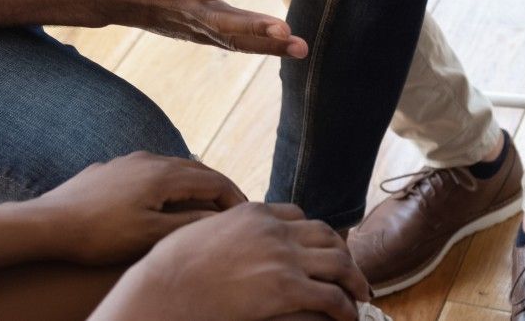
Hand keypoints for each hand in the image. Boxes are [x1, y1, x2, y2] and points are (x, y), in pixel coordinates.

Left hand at [22, 152, 246, 265]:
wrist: (48, 223)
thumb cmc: (99, 234)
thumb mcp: (149, 236)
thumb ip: (188, 225)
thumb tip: (219, 218)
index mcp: (163, 175)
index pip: (214, 181)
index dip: (235, 197)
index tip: (247, 213)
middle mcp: (149, 160)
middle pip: (197, 169)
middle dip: (218, 188)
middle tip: (233, 208)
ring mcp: (128, 161)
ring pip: (173, 168)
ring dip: (193, 184)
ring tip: (204, 204)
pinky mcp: (111, 169)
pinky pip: (151, 171)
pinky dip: (169, 184)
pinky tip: (162, 199)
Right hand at [99, 0, 308, 57]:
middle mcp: (188, 7)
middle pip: (225, 24)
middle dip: (256, 29)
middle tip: (285, 31)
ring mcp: (193, 26)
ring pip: (232, 40)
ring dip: (266, 46)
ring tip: (299, 48)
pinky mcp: (197, 34)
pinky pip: (230, 44)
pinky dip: (257, 48)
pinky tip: (285, 49)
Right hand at [135, 203, 369, 320]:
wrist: (164, 289)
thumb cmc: (170, 267)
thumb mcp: (200, 232)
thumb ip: (223, 228)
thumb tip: (223, 237)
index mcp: (254, 213)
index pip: (298, 216)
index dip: (314, 234)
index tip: (322, 247)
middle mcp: (275, 230)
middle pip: (326, 236)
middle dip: (343, 253)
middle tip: (351, 271)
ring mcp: (283, 258)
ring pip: (338, 264)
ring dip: (354, 280)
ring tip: (360, 294)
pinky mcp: (287, 289)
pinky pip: (331, 297)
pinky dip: (346, 307)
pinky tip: (348, 317)